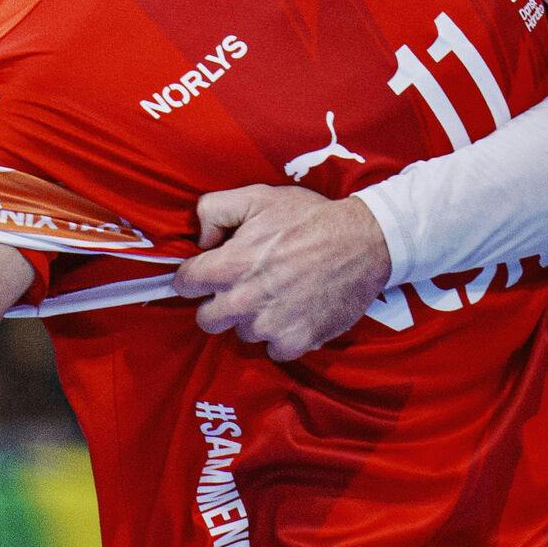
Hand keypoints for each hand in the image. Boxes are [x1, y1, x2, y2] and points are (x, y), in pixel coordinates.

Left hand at [172, 186, 391, 360]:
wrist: (363, 242)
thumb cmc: (309, 218)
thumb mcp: (258, 196)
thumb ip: (215, 210)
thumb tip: (202, 240)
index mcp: (229, 266)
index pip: (184, 284)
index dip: (195, 275)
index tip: (210, 272)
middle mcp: (242, 301)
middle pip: (206, 319)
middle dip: (218, 303)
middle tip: (243, 287)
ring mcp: (269, 326)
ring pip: (243, 333)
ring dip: (254, 318)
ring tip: (278, 294)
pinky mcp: (295, 342)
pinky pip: (273, 350)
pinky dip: (282, 335)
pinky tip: (296, 311)